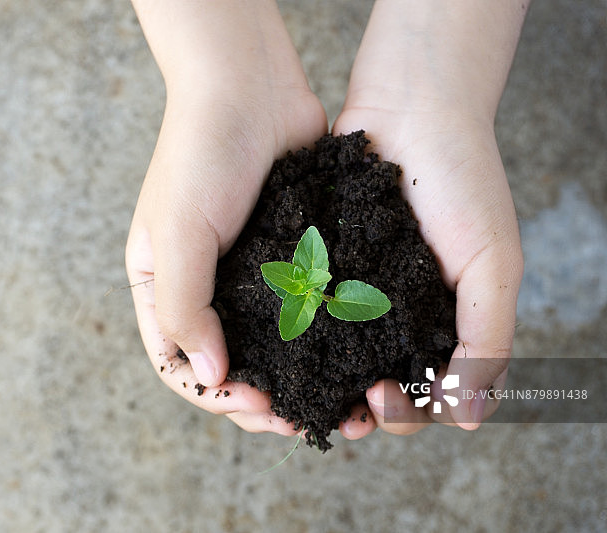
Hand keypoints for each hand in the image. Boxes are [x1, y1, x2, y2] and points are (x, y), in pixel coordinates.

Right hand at [126, 0, 327, 434]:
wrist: (249, 86)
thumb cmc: (199, 154)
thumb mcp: (176, 233)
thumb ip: (185, 307)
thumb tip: (212, 377)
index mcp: (161, 287)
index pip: (179, 365)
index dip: (217, 396)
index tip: (260, 404)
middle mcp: (204, 288)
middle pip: (229, 365)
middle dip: (264, 402)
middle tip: (306, 422)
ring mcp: (249, 276)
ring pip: (271, 347)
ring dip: (300, 380)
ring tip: (338, 406)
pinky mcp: (290, 258)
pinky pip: (304, 312)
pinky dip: (322, 340)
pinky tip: (350, 358)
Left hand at [331, 0, 526, 434]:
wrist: (411, 108)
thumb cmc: (463, 181)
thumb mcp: (492, 262)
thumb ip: (487, 339)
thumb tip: (470, 418)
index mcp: (443, 319)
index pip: (426, 390)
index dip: (406, 410)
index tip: (378, 403)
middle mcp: (397, 310)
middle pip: (374, 379)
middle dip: (355, 405)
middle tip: (335, 412)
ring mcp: (356, 287)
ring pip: (335, 352)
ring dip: (321, 379)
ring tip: (300, 390)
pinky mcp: (321, 260)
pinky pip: (305, 305)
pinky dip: (297, 330)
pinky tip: (278, 344)